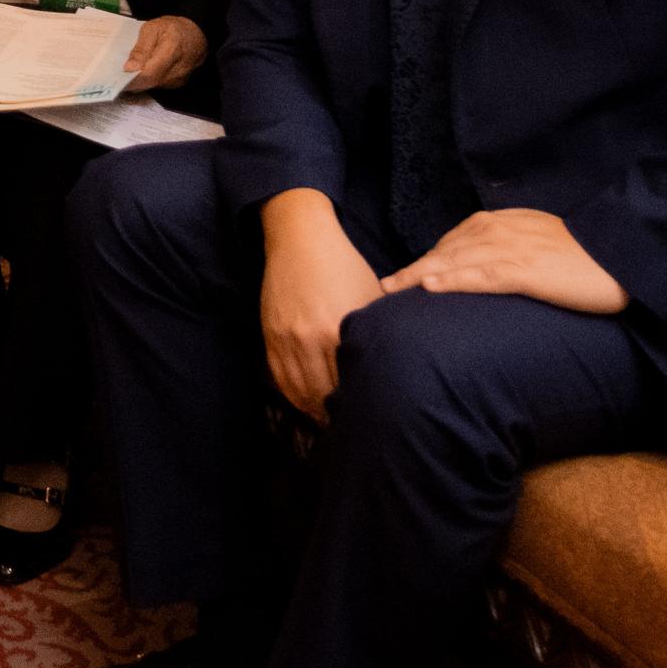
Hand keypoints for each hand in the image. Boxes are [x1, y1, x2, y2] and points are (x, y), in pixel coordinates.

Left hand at [122, 14, 208, 91]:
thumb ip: (141, 49)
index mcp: (171, 51)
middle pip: (150, 83)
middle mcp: (178, 70)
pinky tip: (146, 71)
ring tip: (133, 70)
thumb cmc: (172, 27)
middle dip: (133, 81)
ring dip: (141, 81)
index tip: (118, 78)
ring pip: (153, 86)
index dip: (132, 79)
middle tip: (120, 74)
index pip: (149, 74)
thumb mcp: (152, 28)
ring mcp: (180, 79)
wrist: (196, 32)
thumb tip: (129, 69)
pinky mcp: (179, 83)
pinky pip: (160, 86)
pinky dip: (150, 80)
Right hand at [259, 188, 380, 417]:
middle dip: (338, 413)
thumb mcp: (370, 296)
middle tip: (354, 427)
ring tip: (330, 422)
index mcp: (339, 330)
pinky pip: (280, 377)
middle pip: (323, 393)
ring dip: (314, 410)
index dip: (360, 403)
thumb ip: (378, 330)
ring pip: (300, 390)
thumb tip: (396, 363)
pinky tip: (307, 404)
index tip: (372, 417)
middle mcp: (309, 338)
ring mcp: (286, 338)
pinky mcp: (270, 335)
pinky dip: (293, 396)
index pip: (350, 381)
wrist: (301, 240)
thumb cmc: (343, 266)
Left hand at [381, 207, 626, 314]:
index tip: (400, 277)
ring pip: (455, 262)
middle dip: (413, 269)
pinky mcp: (526, 271)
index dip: (425, 260)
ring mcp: (512, 250)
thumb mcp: (535, 242)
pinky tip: (430, 288)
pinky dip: (454, 280)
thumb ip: (505, 248)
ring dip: (420, 275)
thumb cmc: (580, 256)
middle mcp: (500, 231)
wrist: (620, 256)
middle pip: (445, 251)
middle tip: (383, 288)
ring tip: (392, 289)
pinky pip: (482, 275)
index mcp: (500, 222)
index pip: (452, 242)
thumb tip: (477, 265)